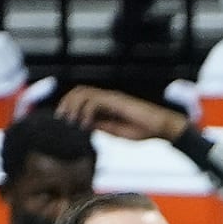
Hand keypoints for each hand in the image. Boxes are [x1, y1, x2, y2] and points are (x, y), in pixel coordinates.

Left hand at [51, 85, 187, 144]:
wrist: (161, 127)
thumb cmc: (144, 130)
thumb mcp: (116, 131)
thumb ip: (101, 126)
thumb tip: (84, 125)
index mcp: (106, 104)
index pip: (82, 98)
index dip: (68, 105)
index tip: (62, 119)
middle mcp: (107, 97)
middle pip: (79, 92)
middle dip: (66, 103)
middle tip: (61, 118)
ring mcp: (111, 97)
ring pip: (83, 93)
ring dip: (73, 106)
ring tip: (70, 120)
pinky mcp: (116, 100)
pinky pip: (94, 101)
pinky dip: (85, 111)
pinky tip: (86, 123)